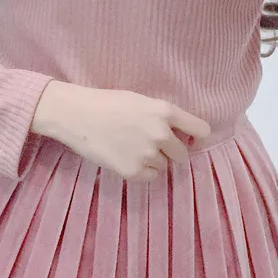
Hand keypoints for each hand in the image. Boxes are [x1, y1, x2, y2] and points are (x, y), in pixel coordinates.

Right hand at [31, 80, 211, 181]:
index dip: (196, 136)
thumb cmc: (106, 102)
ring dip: (153, 161)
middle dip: (170, 151)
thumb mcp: (140, 101)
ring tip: (131, 148)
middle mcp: (161, 133)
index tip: (190, 139)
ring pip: (164, 166)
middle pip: (182, 154)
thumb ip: (162, 116)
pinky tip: (126, 158)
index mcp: (164, 111)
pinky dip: (142, 171)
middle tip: (150, 144)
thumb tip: (181, 134)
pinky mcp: (133, 171)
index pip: (201, 130)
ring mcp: (147, 154)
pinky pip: (150, 177)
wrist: (76, 115)